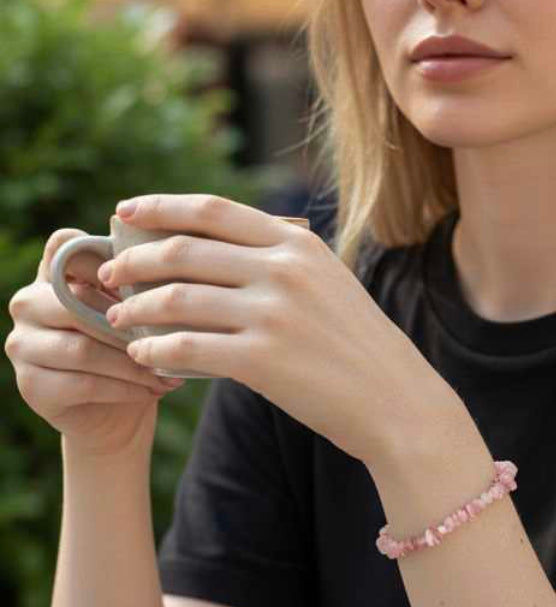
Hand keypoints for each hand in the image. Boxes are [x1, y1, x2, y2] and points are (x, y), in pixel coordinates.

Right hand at [4, 228, 182, 461]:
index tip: (151, 278)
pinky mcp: (30, 385)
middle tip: (172, 338)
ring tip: (168, 369)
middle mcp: (27, 302)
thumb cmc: (134, 346)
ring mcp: (21, 344)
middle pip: (77, 302)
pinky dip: (126, 387)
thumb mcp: (139, 307)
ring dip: (133, 362)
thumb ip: (138, 281)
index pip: (67, 245)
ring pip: (83, 348)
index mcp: (52, 273)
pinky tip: (154, 389)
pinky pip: (84, 383)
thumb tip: (171, 262)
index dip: (108, 259)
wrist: (119, 410)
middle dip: (130, 323)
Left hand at [101, 193, 454, 464]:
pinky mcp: (262, 361)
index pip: (214, 210)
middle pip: (184, 250)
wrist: (396, 400)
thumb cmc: (358, 344)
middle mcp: (284, 271)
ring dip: (135, 307)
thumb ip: (281, 258)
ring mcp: (273, 315)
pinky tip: (143, 355)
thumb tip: (217, 243)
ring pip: (176, 298)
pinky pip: (185, 348)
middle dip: (133, 259)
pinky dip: (154, 349)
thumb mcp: (330, 282)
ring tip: (119, 318)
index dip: (161, 206)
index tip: (124, 211)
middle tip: (109, 274)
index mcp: (298, 245)